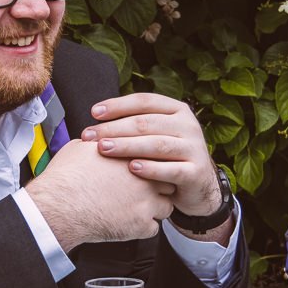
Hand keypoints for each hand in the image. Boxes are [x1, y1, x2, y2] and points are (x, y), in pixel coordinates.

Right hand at [23, 136, 175, 250]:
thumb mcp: (80, 148)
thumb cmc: (66, 177)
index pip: (157, 157)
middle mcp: (145, 177)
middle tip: (143, 190)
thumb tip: (97, 140)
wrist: (60, 205)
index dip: (150, 164)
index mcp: (132, 155)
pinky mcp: (140, 225)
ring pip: (166, 206)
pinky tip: (129, 223)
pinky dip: (143, 228)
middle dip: (158, 185)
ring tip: (136, 208)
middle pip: (167, 180)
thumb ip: (98, 143)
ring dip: (154, 208)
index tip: (144, 170)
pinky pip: (153, 228)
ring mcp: (146, 202)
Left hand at [79, 93, 223, 219]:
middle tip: (89, 136)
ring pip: (157, 144)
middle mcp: (188, 125)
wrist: (198, 186)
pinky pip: (171, 169)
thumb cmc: (168, 157)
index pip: (145, 101)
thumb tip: (96, 119)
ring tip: (103, 149)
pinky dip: (151, 169)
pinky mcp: (196, 172)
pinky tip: (132, 168)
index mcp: (177, 110)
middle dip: (114, 128)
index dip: (118, 105)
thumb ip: (136, 125)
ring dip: (127, 146)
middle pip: (146, 123)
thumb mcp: (157, 135)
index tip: (93, 113)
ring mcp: (194, 148)